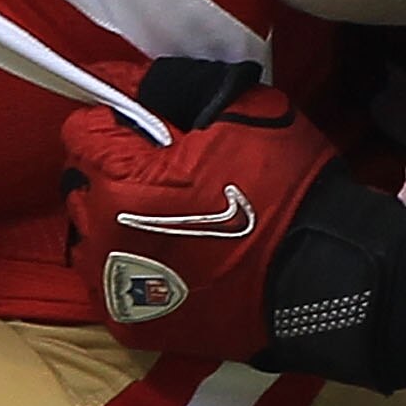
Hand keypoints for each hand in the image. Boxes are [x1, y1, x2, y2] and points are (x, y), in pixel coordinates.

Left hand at [61, 59, 339, 359]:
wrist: (325, 276)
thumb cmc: (284, 187)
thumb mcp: (238, 109)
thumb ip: (169, 87)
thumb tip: (121, 81)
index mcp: (120, 179)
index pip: (81, 130)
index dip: (117, 120)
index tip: (150, 126)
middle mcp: (102, 235)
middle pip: (80, 184)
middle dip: (111, 170)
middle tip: (164, 171)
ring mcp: (115, 287)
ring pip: (89, 236)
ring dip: (114, 221)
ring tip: (166, 219)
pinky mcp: (133, 325)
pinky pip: (110, 283)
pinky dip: (130, 268)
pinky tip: (171, 259)